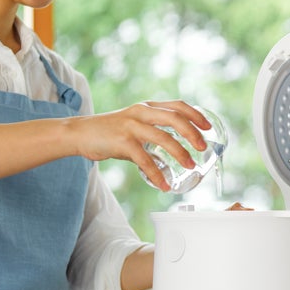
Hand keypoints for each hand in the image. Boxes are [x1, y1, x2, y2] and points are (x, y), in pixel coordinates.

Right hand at [70, 101, 211, 190]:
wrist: (80, 133)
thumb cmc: (110, 131)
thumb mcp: (135, 124)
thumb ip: (154, 132)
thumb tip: (176, 152)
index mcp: (147, 107)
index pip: (178, 106)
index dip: (196, 115)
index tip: (208, 127)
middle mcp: (141, 113)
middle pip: (175, 118)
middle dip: (193, 133)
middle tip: (203, 148)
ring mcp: (131, 127)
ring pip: (163, 138)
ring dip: (180, 154)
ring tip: (190, 166)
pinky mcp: (122, 142)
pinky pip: (145, 160)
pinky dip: (157, 174)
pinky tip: (164, 184)